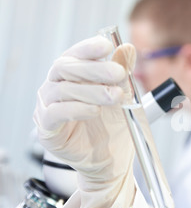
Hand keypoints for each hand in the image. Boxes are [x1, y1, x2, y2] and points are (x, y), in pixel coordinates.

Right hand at [33, 35, 136, 207]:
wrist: (111, 161)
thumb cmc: (113, 128)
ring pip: (62, 90)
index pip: (74, 55)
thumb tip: (127, 48)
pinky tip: (94, 111)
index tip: (107, 45)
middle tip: (118, 73)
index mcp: (71, 76)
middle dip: (95, 69)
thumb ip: (122, 73)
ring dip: (92, 91)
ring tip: (116, 96)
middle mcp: (54, 88)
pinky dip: (76, 109)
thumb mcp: (123, 97)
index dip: (88, 48)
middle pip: (66, 68)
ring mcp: (47, 108)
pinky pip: (56, 114)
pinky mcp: (47, 130)